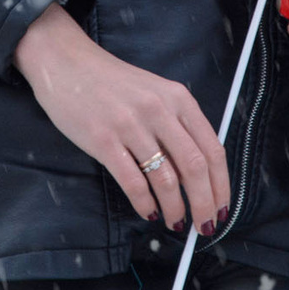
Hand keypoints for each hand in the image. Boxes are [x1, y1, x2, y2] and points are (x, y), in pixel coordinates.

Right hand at [11, 4, 230, 234]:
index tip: (222, 209)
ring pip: (166, 180)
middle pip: (195, 168)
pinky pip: (133, 182)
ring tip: (175, 223)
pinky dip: (144, 204)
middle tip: (204, 227)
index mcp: (178, 98)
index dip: (221, 185)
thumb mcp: (154, 93)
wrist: (66, 62)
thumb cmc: (111, 82)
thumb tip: (195, 175)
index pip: (212, 149)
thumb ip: (176, 125)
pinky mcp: (103, 140)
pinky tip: (147, 211)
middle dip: (204, 205)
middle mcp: (158, 110)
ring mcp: (130, 125)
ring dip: (174, 209)